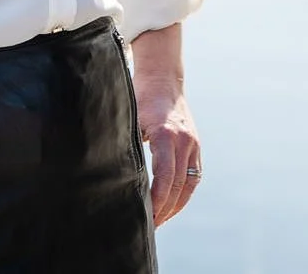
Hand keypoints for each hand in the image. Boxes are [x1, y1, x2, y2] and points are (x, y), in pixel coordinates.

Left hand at [132, 24, 201, 226]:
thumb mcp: (128, 122)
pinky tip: (170, 206)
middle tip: (147, 228)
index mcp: (168, 136)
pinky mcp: (196, 145)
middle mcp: (186, 141)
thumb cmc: (140, 99)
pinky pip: (194, 176)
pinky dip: (183, 194)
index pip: (165, 178)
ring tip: (158, 222)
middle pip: (178, 186)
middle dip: (163, 210)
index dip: (156, 202)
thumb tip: (111, 180)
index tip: (145, 220)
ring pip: (189, 184)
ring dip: (175, 206)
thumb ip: (126, 148)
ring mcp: (194, 144)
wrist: (164, 78)